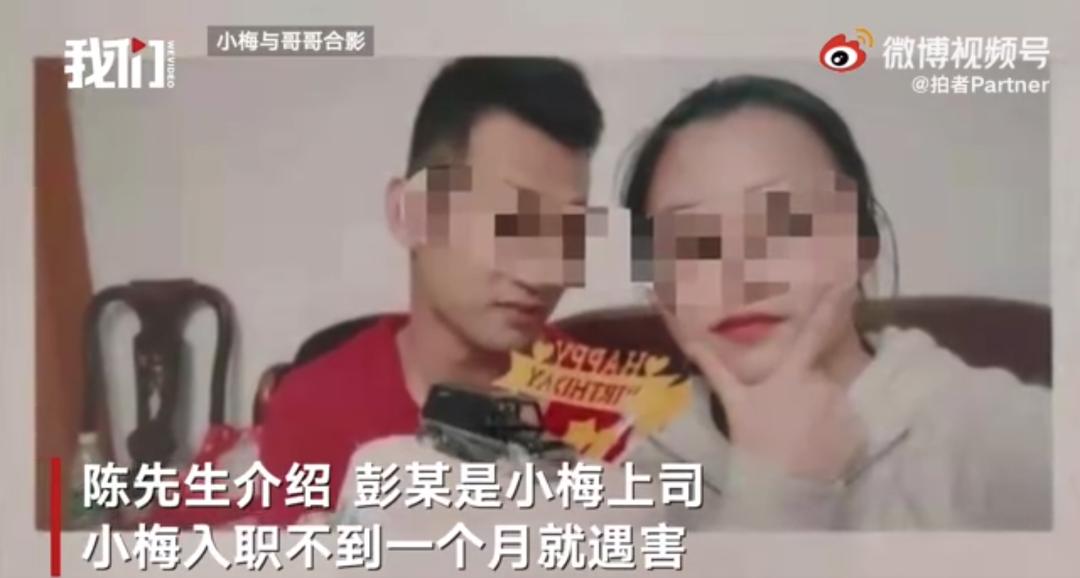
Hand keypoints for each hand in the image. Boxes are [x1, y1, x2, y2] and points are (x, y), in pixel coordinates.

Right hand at [656, 284, 866, 481]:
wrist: (781, 490)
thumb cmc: (754, 442)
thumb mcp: (734, 403)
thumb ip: (715, 367)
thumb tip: (688, 338)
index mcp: (793, 373)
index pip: (814, 331)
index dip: (830, 303)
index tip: (846, 277)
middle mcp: (823, 384)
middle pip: (817, 376)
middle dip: (805, 390)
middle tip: (786, 417)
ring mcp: (842, 408)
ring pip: (831, 400)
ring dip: (818, 411)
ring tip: (797, 437)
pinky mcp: (857, 432)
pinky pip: (847, 424)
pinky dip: (835, 432)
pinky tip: (815, 448)